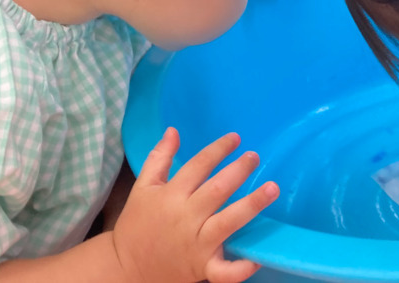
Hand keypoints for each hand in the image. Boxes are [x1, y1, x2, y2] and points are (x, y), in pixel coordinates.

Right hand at [112, 128, 277, 282]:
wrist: (126, 270)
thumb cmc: (137, 225)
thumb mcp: (142, 188)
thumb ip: (159, 158)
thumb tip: (173, 130)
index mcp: (171, 196)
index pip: (198, 166)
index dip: (218, 149)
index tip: (236, 138)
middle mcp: (185, 218)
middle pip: (217, 190)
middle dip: (239, 171)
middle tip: (254, 157)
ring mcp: (196, 245)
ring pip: (228, 222)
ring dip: (252, 204)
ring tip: (273, 188)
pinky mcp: (202, 268)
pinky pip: (224, 271)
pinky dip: (241, 267)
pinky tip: (258, 256)